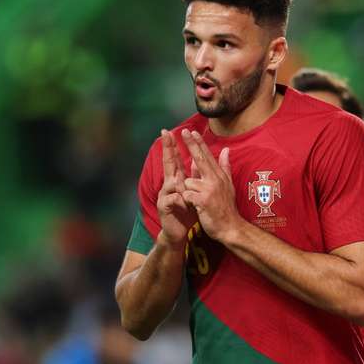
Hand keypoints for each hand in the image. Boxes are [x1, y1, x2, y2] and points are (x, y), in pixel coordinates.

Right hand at [156, 129, 194, 245]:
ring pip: (171, 182)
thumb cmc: (188, 211)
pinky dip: (179, 200)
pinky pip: (172, 199)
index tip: (169, 131)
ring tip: (182, 183)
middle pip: (168, 163)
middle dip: (167, 149)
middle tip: (165, 134)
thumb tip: (200, 159)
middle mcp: (168, 184)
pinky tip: (183, 203)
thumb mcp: (194, 192)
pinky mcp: (164, 207)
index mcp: (177, 179)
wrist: (180, 232)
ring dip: (179, 182)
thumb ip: (197, 176)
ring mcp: (165, 195)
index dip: (172, 145)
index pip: (175, 159)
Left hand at [181, 130, 241, 242]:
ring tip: (198, 201)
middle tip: (183, 131)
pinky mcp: (202, 200)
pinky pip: (187, 194)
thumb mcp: (228, 185)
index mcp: (219, 176)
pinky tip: (195, 207)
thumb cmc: (226, 207)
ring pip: (188, 181)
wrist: (230, 227)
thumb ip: (225, 167)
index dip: (199, 143)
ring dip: (188, 190)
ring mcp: (209, 190)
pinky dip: (187, 200)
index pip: (207, 156)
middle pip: (200, 159)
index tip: (192, 131)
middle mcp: (215, 180)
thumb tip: (227, 150)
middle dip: (191, 144)